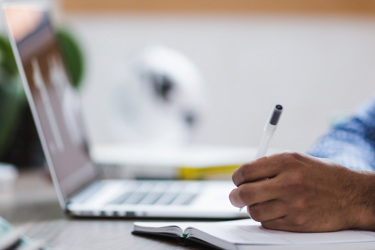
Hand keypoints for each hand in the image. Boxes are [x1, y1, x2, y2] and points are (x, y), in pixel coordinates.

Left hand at [229, 152, 374, 231]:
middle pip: (245, 193)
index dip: (237, 178)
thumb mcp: (297, 160)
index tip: (237, 181)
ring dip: (252, 209)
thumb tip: (245, 176)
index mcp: (286, 162)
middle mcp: (289, 182)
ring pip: (255, 211)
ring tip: (259, 204)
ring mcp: (293, 204)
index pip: (246, 171)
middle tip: (236, 198)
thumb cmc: (323, 176)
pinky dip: (266, 219)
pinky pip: (268, 224)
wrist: (352, 195)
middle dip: (235, 197)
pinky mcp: (297, 222)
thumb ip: (271, 166)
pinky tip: (274, 212)